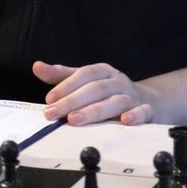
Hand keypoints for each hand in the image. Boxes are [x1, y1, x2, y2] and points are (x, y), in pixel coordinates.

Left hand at [33, 60, 155, 125]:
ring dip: (95, 111)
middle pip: (96, 89)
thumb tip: (37, 66)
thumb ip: (62, 76)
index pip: (84, 75)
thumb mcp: (86, 81)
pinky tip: (125, 121)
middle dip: (73, 101)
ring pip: (115, 102)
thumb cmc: (110, 91)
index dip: (66, 85)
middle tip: (54, 113)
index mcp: (103, 71)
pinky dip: (136, 115)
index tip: (49, 99)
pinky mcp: (146, 110)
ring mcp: (132, 96)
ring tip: (75, 120)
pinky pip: (143, 111)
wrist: (149, 100)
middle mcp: (118, 81)